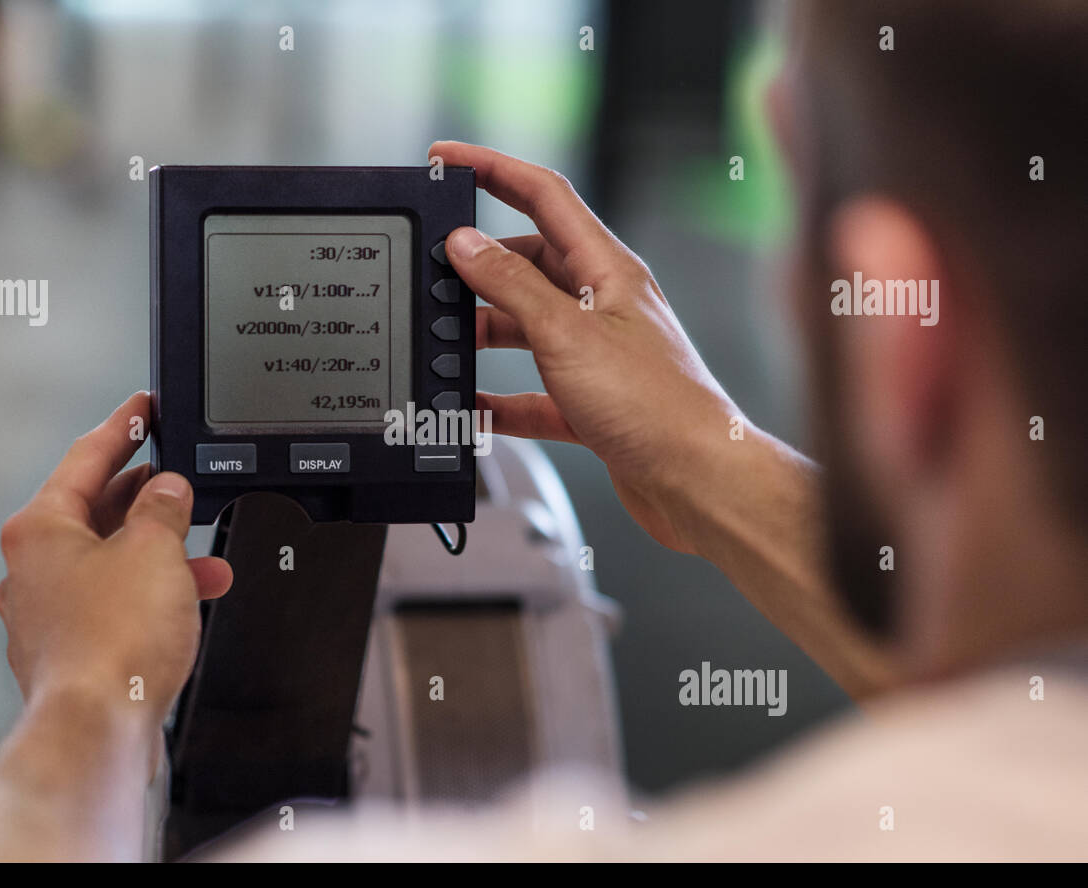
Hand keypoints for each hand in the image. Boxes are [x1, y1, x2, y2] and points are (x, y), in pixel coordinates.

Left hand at [0, 392, 232, 732]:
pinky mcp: (69, 649)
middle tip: (181, 482)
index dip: (123, 427)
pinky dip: (152, 595)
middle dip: (150, 501)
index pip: (85, 456)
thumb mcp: (156, 550)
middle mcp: (34, 567)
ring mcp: (47, 612)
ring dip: (162, 556)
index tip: (142, 408)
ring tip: (207, 560)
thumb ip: (164, 507)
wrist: (98, 726)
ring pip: (111, 561)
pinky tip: (189, 601)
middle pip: (96, 510)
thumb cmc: (112, 643)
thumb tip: (168, 491)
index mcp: (40, 528)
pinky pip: (115, 602)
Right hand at [430, 141, 741, 553]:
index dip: (492, 170)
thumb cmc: (656, 405)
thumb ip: (511, 286)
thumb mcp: (567, 333)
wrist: (696, 481)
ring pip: (527, 327)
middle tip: (437, 274)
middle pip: (529, 262)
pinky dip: (500, 399)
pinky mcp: (591, 402)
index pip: (544, 195)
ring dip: (487, 335)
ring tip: (449, 346)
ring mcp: (597, 354)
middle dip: (479, 267)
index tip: (447, 161)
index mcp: (608, 269)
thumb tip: (466, 245)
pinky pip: (532, 391)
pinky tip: (474, 410)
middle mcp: (604, 305)